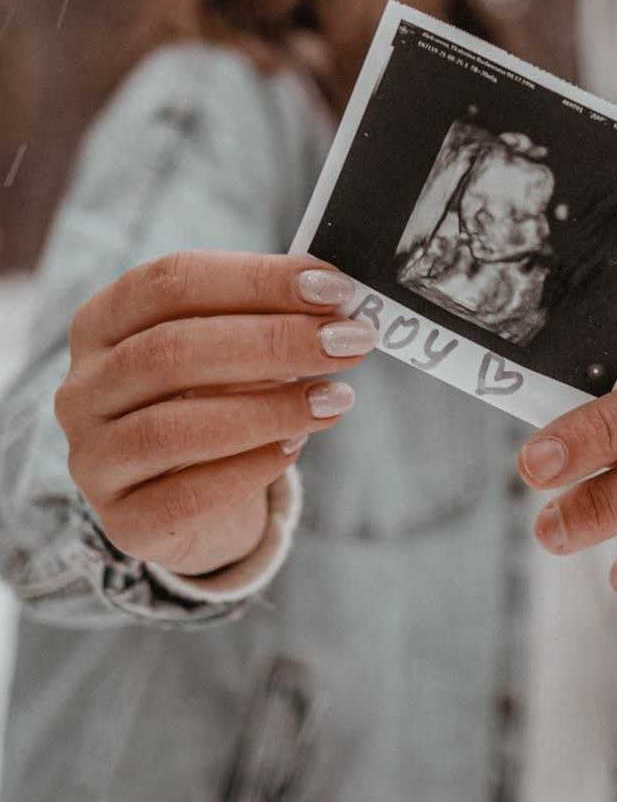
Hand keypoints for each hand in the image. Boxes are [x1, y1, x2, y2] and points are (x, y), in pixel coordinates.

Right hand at [56, 251, 375, 576]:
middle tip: (347, 341)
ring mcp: (94, 458)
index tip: (333, 288)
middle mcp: (84, 387)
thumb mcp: (233, 345)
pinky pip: (185, 496)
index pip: (172, 282)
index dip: (256, 280)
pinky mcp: (124, 521)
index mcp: (104, 321)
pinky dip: (250, 468)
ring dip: (269, 408)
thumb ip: (271, 316)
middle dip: (273, 342)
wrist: (196, 497)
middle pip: (172, 350)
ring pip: (173, 427)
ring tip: (336, 398)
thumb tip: (338, 302)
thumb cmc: (219, 396)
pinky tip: (295, 447)